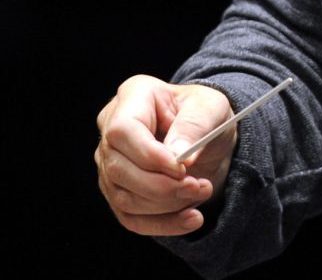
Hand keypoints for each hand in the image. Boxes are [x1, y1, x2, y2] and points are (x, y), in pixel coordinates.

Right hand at [94, 75, 235, 235]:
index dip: (150, 156)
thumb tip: (177, 155)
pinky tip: (192, 218)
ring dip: (167, 205)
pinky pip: (131, 218)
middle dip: (163, 186)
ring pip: (124, 198)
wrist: (207, 138)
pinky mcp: (117, 190)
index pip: (123, 131)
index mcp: (133, 96)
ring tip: (201, 192)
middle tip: (199, 186)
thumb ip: (195, 125)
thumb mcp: (212, 108)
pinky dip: (163, 225)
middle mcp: (111, 128)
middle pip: (119, 168)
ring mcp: (109, 162)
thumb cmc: (206, 115)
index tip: (183, 169)